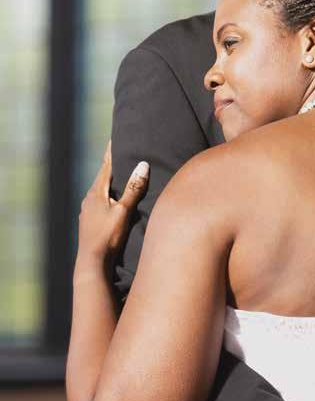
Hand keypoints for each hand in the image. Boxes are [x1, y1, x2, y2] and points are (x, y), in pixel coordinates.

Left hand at [77, 142, 148, 261]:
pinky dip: (107, 197)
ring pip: (101, 192)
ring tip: (119, 177)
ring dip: (110, 183)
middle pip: (103, 178)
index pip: (106, 166)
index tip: (114, 138)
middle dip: (111, 166)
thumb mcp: (124, 211)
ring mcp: (87, 212)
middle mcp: (89, 199)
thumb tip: (142, 165)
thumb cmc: (108, 236)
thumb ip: (133, 189)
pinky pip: (99, 203)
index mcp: (96, 193)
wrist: (91, 262)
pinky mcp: (89, 222)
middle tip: (120, 154)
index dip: (112, 152)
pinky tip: (111, 202)